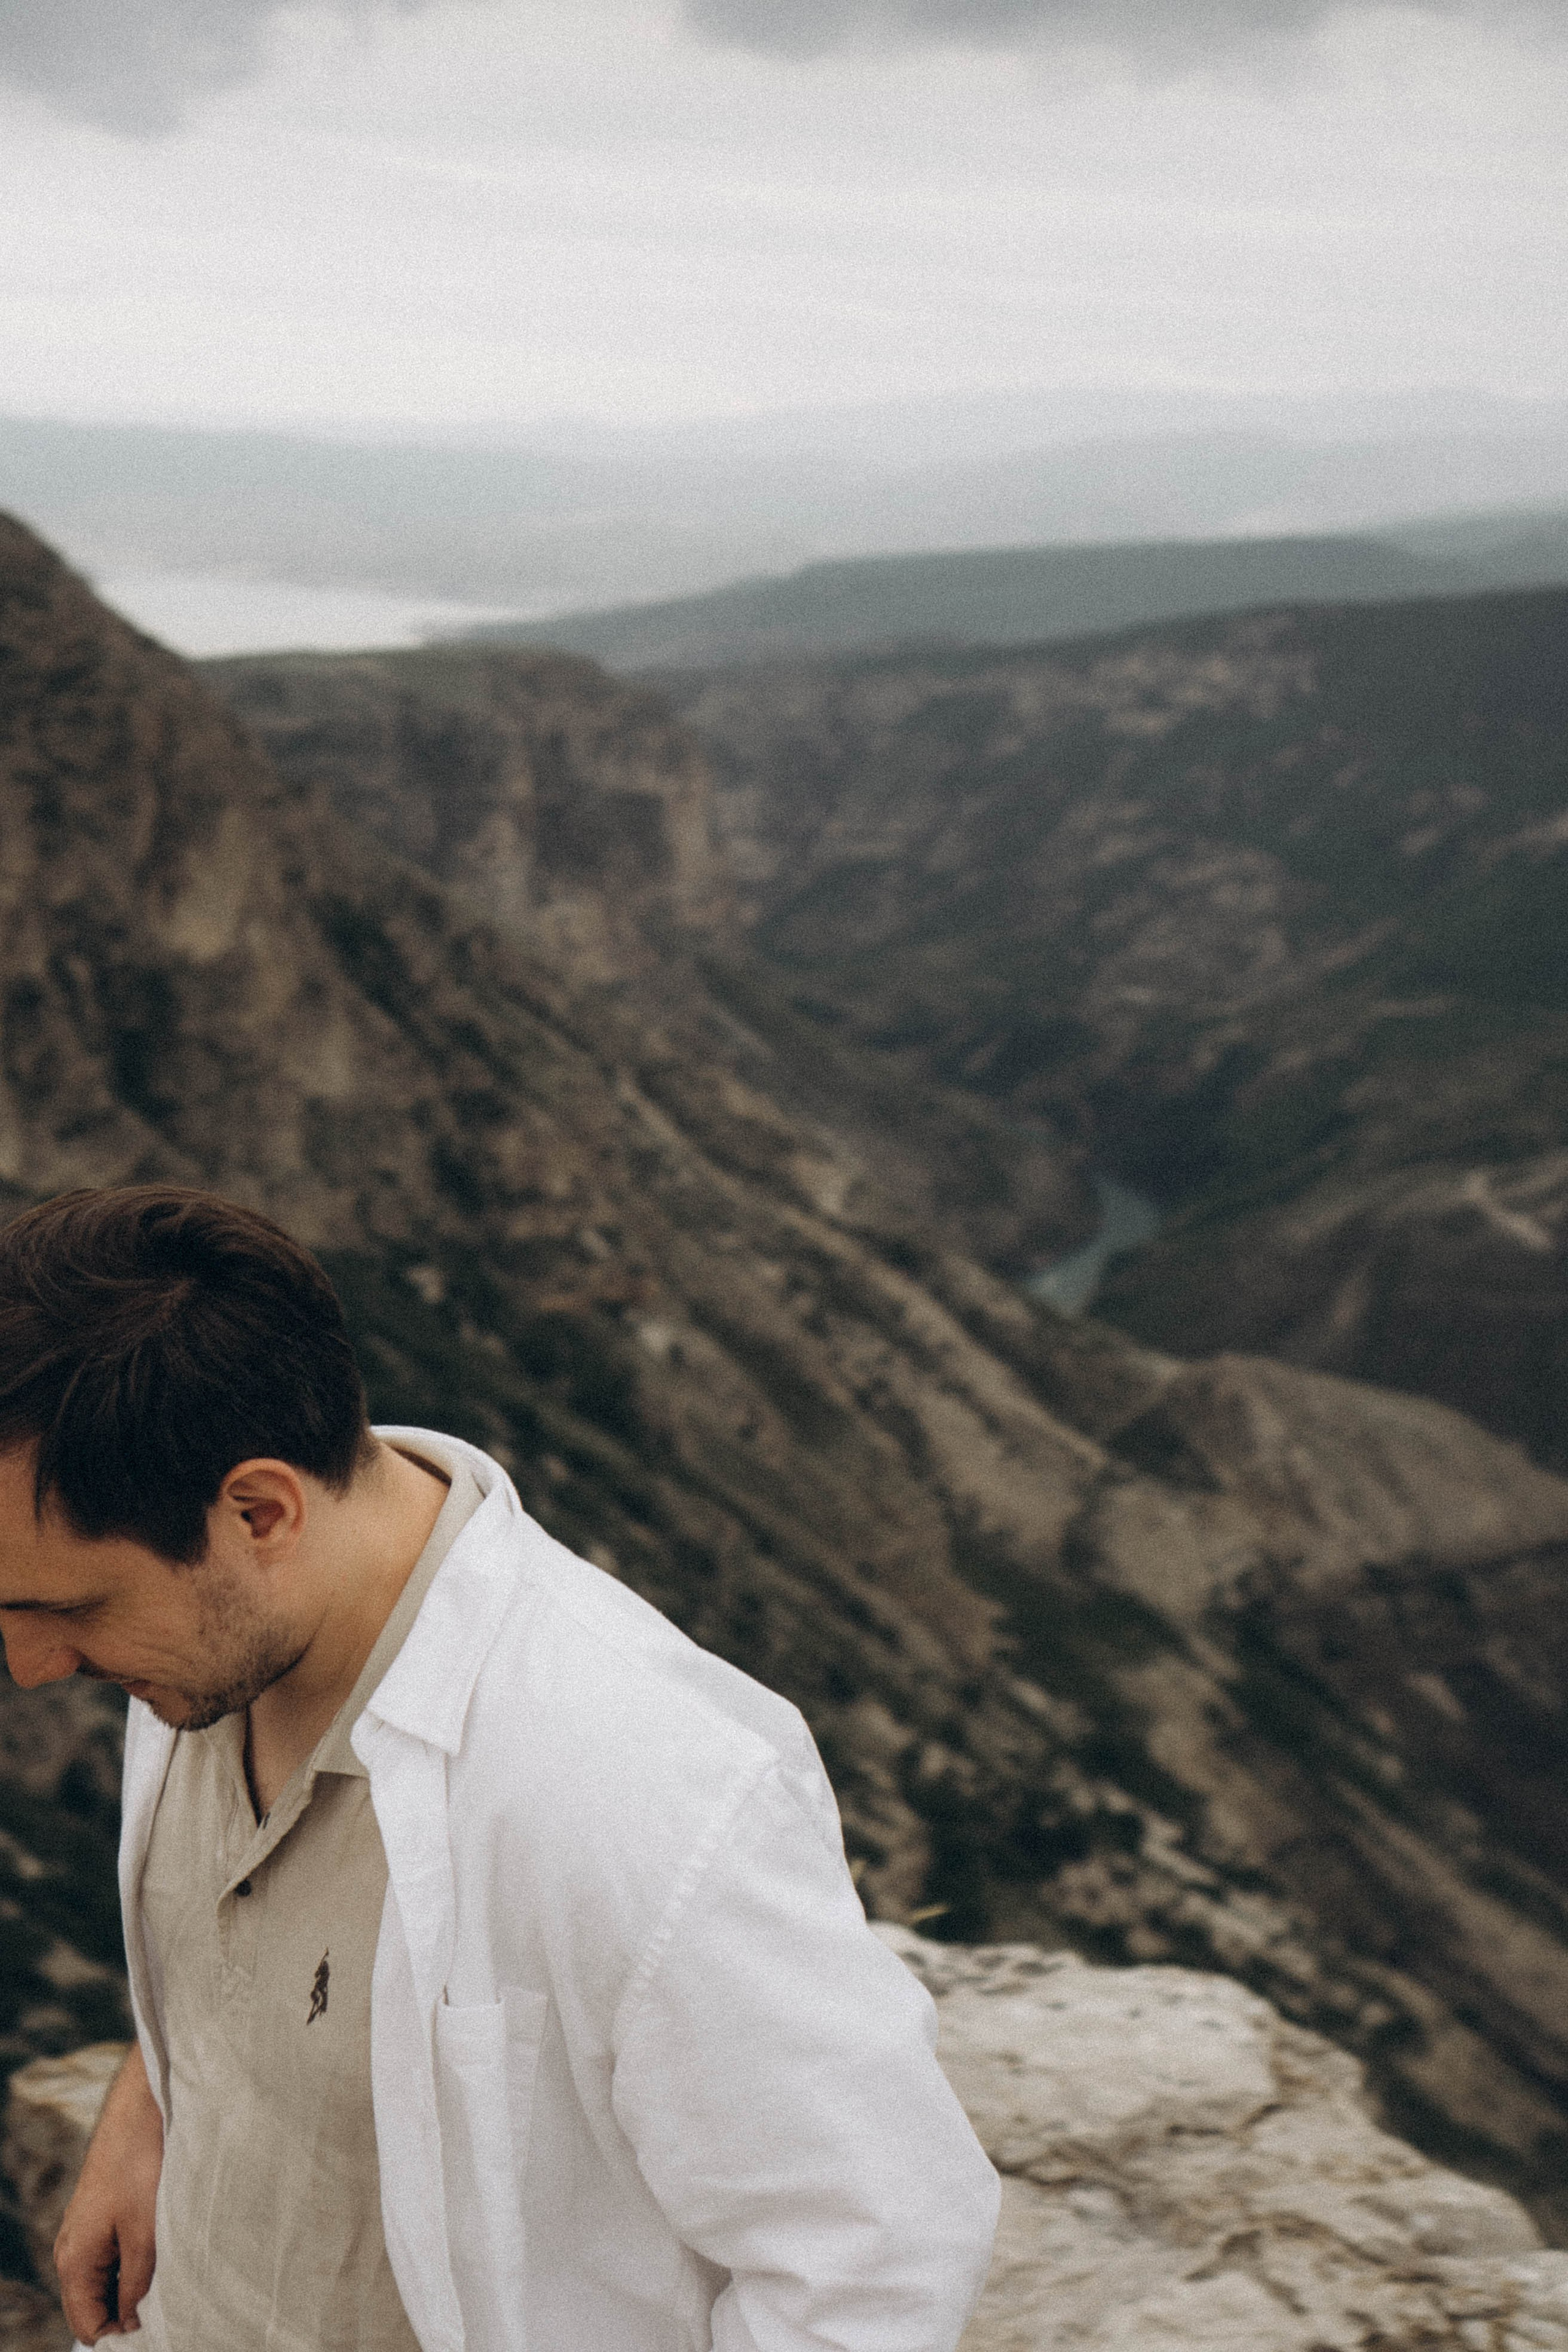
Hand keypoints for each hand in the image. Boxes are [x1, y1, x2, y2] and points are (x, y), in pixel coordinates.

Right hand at [53, 2042, 162, 2341]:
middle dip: (127, 2316)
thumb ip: (137, 2284)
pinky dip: (136, 2263)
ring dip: (134, 2288)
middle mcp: (73, 2248)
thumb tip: (133, 2324)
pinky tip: (166, 2258)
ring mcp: (88, 2229)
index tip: (156, 2336)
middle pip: (95, 2304)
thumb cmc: (143, 2163)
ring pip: (108, 2279)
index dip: (118, 2339)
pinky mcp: (105, 2212)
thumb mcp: (146, 2232)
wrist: (144, 2104)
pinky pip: (116, 2254)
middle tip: (170, 2316)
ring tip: (172, 2289)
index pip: (87, 2325)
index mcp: (74, 2259)